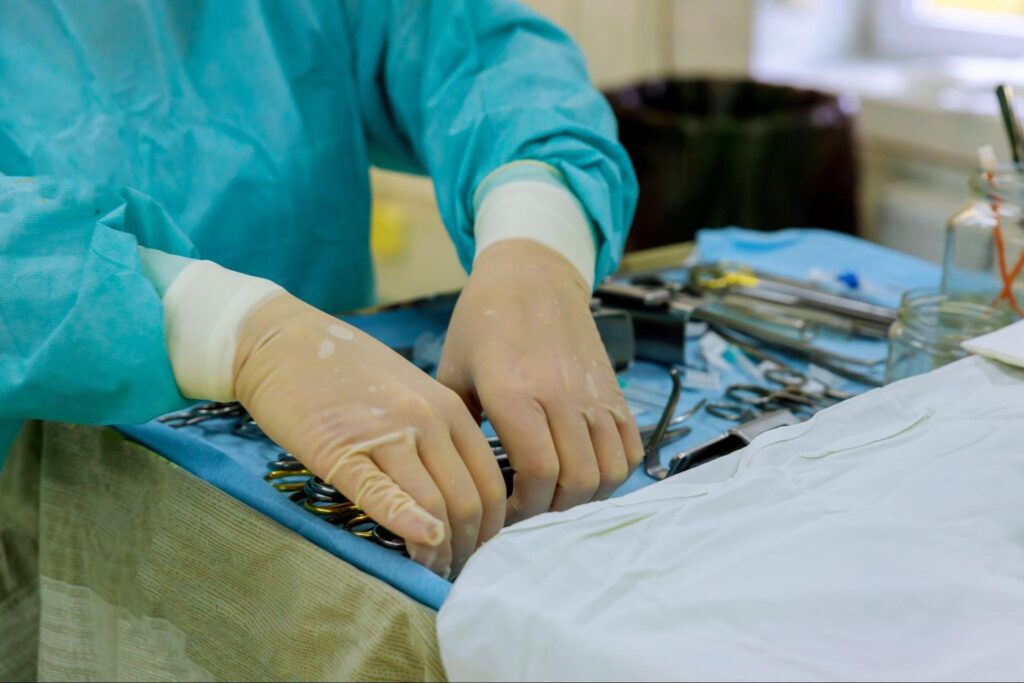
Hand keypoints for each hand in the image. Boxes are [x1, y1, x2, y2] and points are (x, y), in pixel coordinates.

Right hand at [232, 293, 505, 576]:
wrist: (281, 343)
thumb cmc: (345, 372)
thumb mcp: (410, 392)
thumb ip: (439, 436)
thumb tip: (461, 496)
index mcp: (449, 407)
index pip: (491, 481)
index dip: (491, 526)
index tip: (477, 549)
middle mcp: (427, 419)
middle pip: (469, 500)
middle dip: (468, 547)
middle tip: (456, 571)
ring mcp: (386, 433)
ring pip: (435, 505)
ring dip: (439, 551)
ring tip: (431, 573)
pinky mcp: (341, 450)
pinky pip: (382, 494)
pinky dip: (407, 524)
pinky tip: (419, 545)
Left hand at [438, 239, 643, 523]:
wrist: (531, 274)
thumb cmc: (483, 322)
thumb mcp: (451, 372)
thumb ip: (456, 428)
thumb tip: (459, 481)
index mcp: (515, 392)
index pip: (538, 474)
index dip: (524, 509)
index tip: (504, 511)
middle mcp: (562, 395)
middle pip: (576, 481)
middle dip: (551, 510)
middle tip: (528, 510)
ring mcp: (594, 393)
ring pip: (609, 471)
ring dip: (584, 496)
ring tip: (556, 495)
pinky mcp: (615, 391)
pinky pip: (631, 448)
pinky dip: (614, 472)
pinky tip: (586, 472)